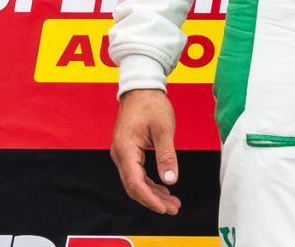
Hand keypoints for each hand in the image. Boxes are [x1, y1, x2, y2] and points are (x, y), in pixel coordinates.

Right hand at [111, 87, 181, 213]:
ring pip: (134, 181)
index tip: (165, 208)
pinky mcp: (127, 150)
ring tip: (173, 201)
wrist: (140, 87)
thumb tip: (170, 181)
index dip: (150, 199)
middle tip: (174, 208)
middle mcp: (119, 153)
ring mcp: (121, 152)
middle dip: (153, 200)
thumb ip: (167, 156)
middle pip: (133, 186)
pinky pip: (136, 173)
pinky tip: (163, 188)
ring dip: (152, 194)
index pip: (135, 183)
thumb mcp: (164, 130)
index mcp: (126, 148)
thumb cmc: (151, 104)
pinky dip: (149, 183)